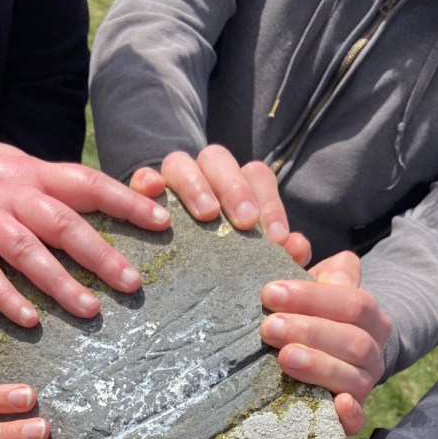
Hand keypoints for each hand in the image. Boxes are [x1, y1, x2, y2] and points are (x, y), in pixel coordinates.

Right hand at [0, 115, 171, 325]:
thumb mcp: (15, 166)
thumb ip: (54, 186)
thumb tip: (106, 202)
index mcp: (33, 173)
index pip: (88, 183)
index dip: (126, 202)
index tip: (162, 221)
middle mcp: (12, 193)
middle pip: (64, 223)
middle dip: (100, 254)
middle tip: (132, 284)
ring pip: (28, 250)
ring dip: (61, 282)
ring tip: (90, 310)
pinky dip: (7, 297)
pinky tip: (30, 320)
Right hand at [130, 145, 311, 264]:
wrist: (167, 278)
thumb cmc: (220, 269)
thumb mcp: (249, 263)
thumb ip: (276, 253)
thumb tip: (297, 247)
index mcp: (235, 187)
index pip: (257, 177)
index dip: (272, 205)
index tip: (277, 240)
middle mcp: (204, 177)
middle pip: (219, 160)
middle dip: (234, 188)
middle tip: (244, 223)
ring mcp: (169, 183)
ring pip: (180, 162)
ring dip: (195, 185)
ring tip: (206, 215)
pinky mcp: (140, 196)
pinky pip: (141, 177)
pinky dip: (147, 181)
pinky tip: (155, 193)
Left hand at [260, 253, 390, 434]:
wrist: (328, 362)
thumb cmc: (309, 318)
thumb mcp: (309, 288)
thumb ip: (301, 264)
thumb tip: (293, 243)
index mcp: (367, 314)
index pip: (351, 301)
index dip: (312, 296)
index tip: (269, 292)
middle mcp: (372, 349)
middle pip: (352, 340)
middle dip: (309, 331)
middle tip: (268, 327)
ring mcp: (365, 383)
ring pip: (353, 376)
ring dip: (318, 366)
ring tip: (283, 357)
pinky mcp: (352, 414)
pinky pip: (359, 418)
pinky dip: (349, 414)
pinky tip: (335, 404)